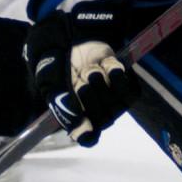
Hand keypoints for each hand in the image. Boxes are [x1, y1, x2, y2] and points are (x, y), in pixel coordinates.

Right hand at [24, 0, 137, 146]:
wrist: (73, 43)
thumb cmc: (61, 69)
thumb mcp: (53, 87)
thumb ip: (64, 110)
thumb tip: (81, 132)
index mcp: (79, 119)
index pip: (88, 138)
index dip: (87, 129)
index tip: (81, 115)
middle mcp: (98, 113)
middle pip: (103, 119)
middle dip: (88, 95)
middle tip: (79, 80)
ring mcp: (113, 100)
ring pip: (114, 102)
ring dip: (98, 81)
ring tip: (89, 70)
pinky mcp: (125, 84)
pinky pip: (128, 88)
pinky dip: (114, 74)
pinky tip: (104, 66)